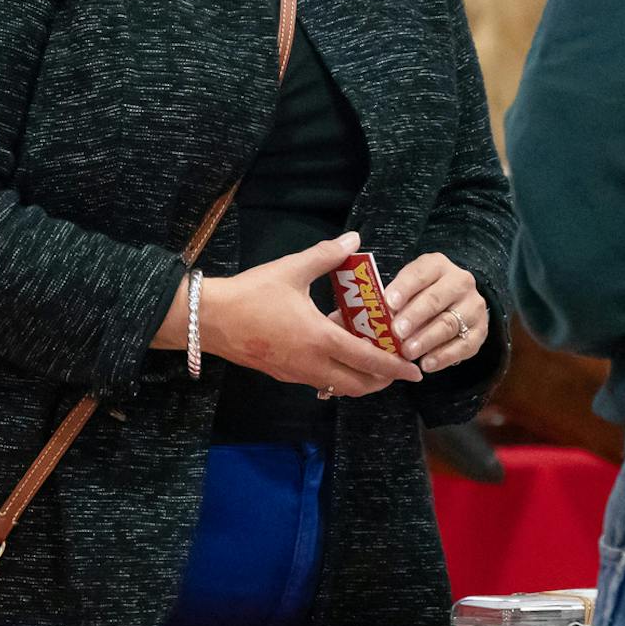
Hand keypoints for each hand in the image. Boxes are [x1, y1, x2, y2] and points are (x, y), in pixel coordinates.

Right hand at [203, 231, 422, 397]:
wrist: (209, 319)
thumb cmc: (252, 294)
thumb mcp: (291, 269)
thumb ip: (326, 255)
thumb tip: (354, 239)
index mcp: (320, 339)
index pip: (369, 361)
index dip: (395, 368)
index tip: (415, 371)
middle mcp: (312, 364)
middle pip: (358, 385)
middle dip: (382, 381)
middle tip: (395, 367)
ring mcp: (296, 373)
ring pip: (338, 386)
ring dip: (358, 378)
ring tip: (368, 358)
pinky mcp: (282, 374)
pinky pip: (318, 380)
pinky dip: (335, 373)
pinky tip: (333, 351)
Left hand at [386, 251, 490, 375]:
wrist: (457, 303)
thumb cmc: (421, 295)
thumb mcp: (409, 287)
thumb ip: (396, 297)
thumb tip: (378, 316)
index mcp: (437, 265)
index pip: (420, 273)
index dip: (404, 288)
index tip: (389, 303)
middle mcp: (460, 282)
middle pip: (435, 299)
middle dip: (414, 316)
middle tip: (396, 332)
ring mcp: (473, 306)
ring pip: (449, 323)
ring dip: (426, 339)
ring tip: (407, 352)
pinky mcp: (480, 330)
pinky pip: (464, 345)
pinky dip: (443, 357)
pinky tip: (426, 364)